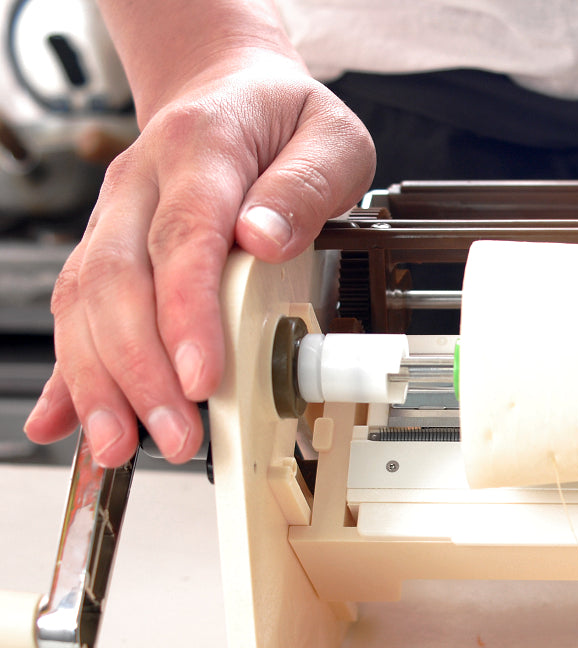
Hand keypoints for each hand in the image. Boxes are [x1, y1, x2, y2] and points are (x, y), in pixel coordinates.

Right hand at [24, 50, 374, 466]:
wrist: (231, 89)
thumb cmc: (286, 121)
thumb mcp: (332, 138)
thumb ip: (307, 185)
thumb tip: (267, 239)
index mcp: (201, 149)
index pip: (185, 236)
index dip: (186, 312)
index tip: (198, 376)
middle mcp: (140, 183)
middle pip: (118, 280)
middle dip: (139, 369)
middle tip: (176, 433)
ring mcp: (114, 217)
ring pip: (84, 302)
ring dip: (100, 381)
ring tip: (122, 444)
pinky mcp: (107, 249)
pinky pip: (75, 312)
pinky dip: (68, 373)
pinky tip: (61, 423)